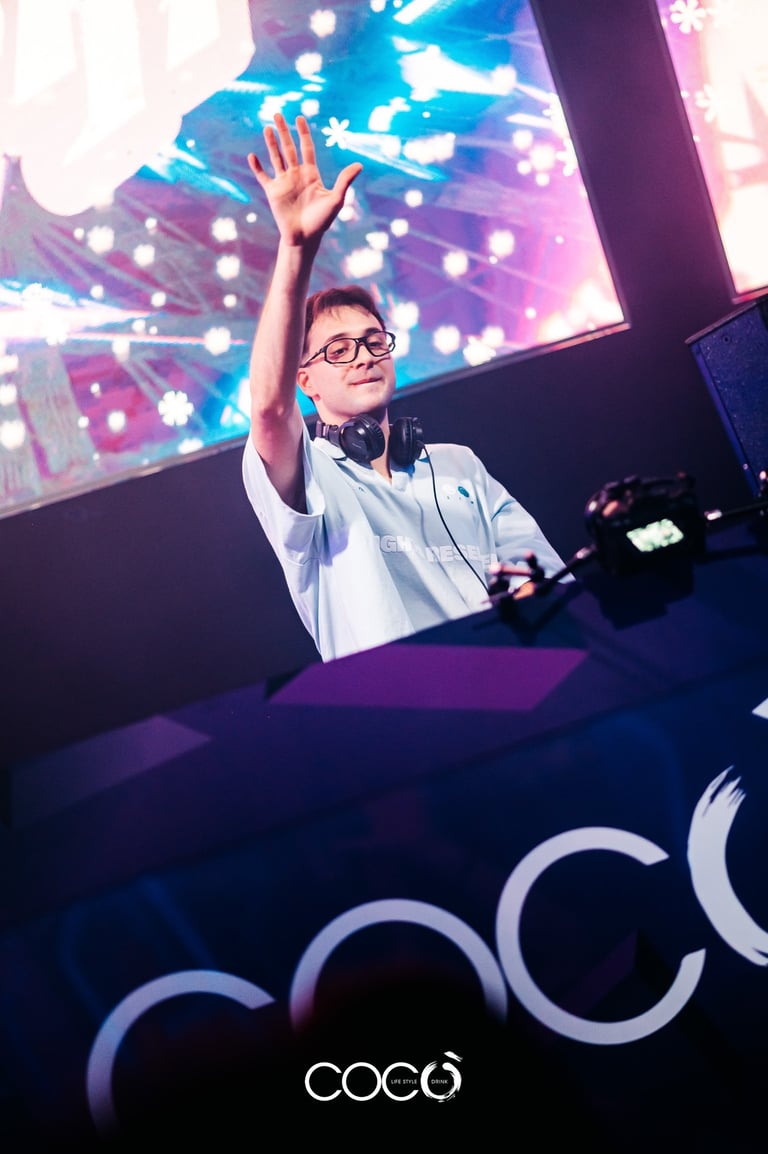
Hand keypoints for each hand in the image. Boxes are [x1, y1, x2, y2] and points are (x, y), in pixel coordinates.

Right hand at [248, 113, 362, 246]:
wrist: (305, 238)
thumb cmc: (321, 221)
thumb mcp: (336, 199)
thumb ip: (345, 181)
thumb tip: (360, 165)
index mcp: (311, 174)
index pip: (306, 148)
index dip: (303, 133)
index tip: (299, 118)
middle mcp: (296, 175)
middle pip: (288, 148)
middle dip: (283, 131)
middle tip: (277, 114)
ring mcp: (283, 182)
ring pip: (276, 157)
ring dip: (271, 143)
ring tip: (267, 128)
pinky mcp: (273, 192)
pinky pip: (263, 177)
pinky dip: (257, 167)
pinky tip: (252, 155)